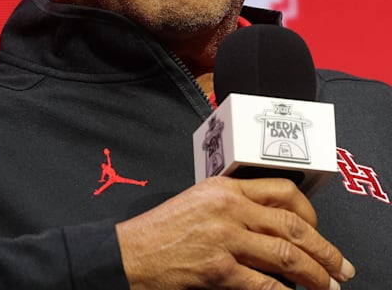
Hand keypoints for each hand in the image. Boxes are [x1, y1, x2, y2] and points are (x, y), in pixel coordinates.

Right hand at [116, 176, 354, 288]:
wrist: (129, 253)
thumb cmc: (160, 232)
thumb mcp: (196, 203)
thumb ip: (231, 207)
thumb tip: (273, 228)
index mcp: (223, 188)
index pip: (282, 191)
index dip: (311, 213)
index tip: (319, 231)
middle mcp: (227, 209)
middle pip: (293, 226)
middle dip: (325, 250)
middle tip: (340, 267)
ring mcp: (224, 239)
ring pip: (287, 255)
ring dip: (315, 275)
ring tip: (327, 287)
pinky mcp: (219, 270)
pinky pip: (265, 284)